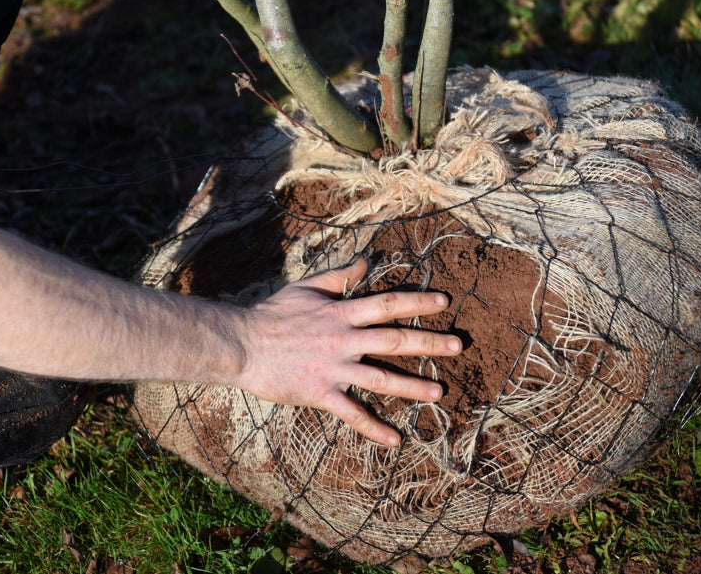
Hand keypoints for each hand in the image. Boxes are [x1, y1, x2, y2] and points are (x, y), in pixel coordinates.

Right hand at [236, 259, 459, 445]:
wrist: (242, 345)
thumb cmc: (272, 314)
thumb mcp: (306, 287)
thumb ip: (339, 276)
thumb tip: (366, 261)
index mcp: (341, 313)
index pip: (387, 303)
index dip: (417, 301)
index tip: (444, 301)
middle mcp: (343, 339)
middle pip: (395, 339)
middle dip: (429, 342)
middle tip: (458, 346)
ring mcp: (333, 368)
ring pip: (381, 378)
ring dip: (412, 386)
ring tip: (439, 393)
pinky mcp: (320, 393)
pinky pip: (352, 413)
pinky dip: (374, 427)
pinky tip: (394, 439)